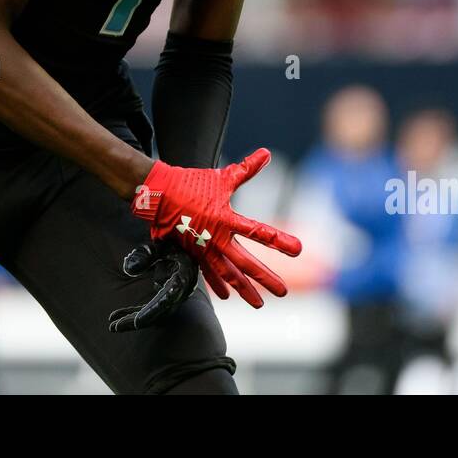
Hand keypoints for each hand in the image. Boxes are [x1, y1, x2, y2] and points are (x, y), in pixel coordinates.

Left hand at [107, 241, 198, 333]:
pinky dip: (133, 312)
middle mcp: (179, 293)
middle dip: (136, 320)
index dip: (152, 311)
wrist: (189, 250)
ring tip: (112, 325)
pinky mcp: (164, 299)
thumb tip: (127, 270)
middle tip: (114, 327)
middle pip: (157, 313)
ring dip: (132, 320)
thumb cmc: (174, 245)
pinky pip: (148, 309)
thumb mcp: (161, 245)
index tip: (138, 322)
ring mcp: (172, 298)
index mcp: (182, 279)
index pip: (167, 299)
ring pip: (151, 314)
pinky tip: (116, 316)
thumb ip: (146, 254)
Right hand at [130, 147, 301, 307]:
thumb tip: (266, 154)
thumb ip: (246, 169)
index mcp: (226, 219)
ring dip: (244, 289)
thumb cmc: (191, 183)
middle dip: (265, 278)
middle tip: (282, 291)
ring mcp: (204, 249)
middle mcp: (217, 239)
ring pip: (228, 274)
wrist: (159, 194)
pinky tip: (225, 295)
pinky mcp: (193, 253)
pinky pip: (207, 273)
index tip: (298, 249)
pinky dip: (217, 284)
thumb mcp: (222, 177)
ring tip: (258, 303)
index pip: (259, 232)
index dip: (280, 241)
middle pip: (246, 263)